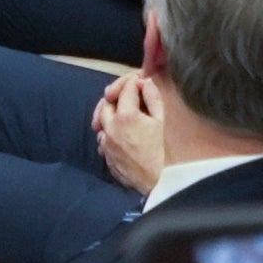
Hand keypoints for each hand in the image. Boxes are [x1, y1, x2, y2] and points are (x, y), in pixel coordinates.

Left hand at [94, 71, 164, 195]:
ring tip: (120, 113)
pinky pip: (102, 138)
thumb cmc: (162, 151)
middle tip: (126, 95)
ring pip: (100, 121)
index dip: (133, 82)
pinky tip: (118, 134)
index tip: (139, 82)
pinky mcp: (105, 155)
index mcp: (126, 116)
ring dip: (108, 115)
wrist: (156, 180)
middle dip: (116, 96)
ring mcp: (106, 142)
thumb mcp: (161, 121)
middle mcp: (110, 127)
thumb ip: (152, 98)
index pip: (126, 89)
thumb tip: (145, 83)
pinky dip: (108, 132)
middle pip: (106, 103)